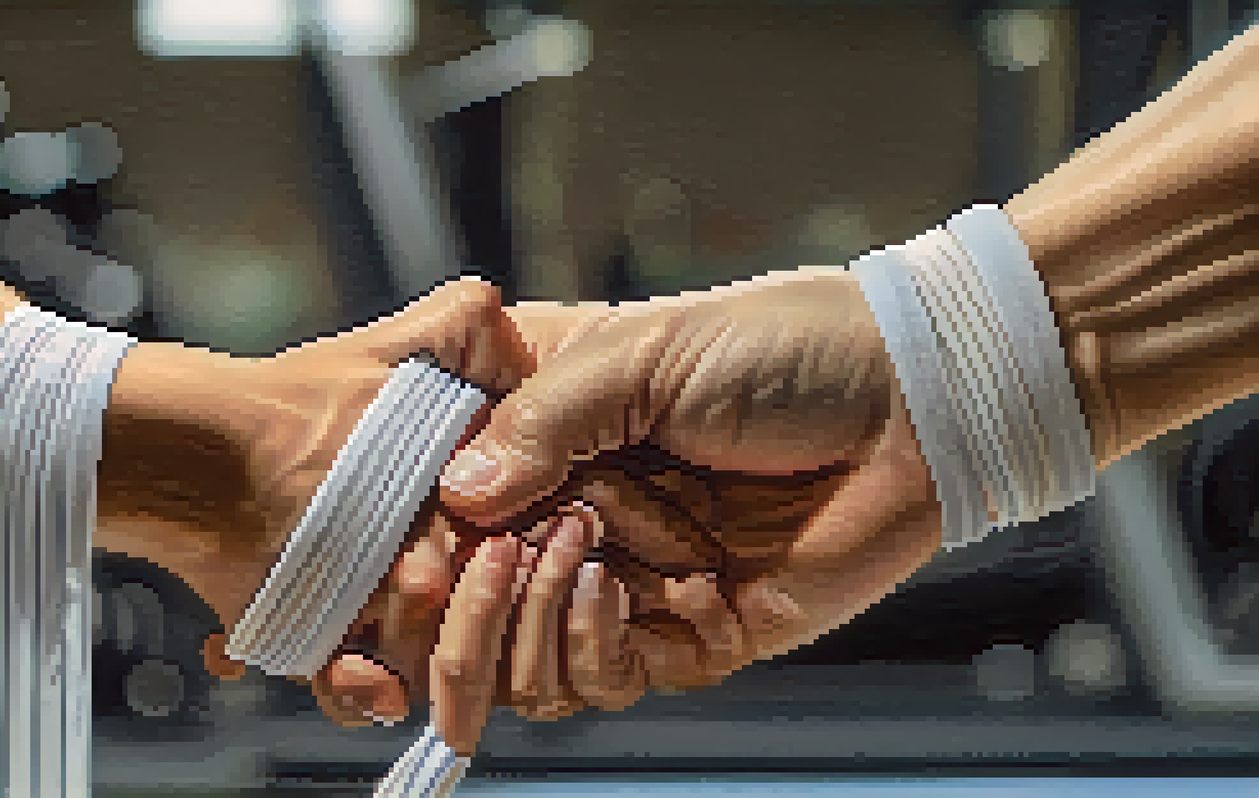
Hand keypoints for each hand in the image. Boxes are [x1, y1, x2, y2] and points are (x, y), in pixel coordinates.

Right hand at [435, 271, 943, 692]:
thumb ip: (542, 423)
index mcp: (547, 428)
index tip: (406, 538)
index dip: (411, 531)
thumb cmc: (782, 347)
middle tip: (479, 562)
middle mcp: (574, 508)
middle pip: (467, 595)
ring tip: (569, 554)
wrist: (914, 405)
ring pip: (521, 654)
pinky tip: (608, 588)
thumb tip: (455, 495)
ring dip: (524, 616)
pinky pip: (600, 677)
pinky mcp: (684, 633)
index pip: (442, 499)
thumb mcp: (643, 355)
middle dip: (456, 598)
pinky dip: (586, 644)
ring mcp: (625, 576)